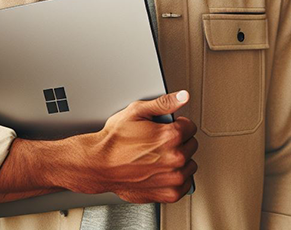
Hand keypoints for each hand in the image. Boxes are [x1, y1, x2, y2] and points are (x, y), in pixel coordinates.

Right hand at [69, 90, 198, 203]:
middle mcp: (176, 158)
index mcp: (171, 136)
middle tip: (160, 142)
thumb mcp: (136, 112)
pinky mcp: (169, 194)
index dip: (178, 124)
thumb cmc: (114, 142)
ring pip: (190, 164)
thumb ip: (163, 103)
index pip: (190, 127)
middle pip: (191, 145)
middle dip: (179, 141)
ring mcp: (173, 178)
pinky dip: (177, 178)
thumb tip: (183, 96)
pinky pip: (185, 184)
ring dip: (180, 160)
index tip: (168, 127)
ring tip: (159, 156)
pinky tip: (162, 171)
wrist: (99, 165)